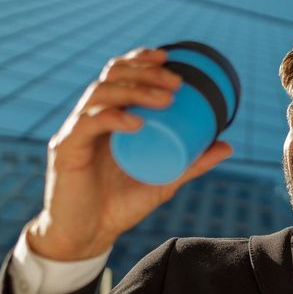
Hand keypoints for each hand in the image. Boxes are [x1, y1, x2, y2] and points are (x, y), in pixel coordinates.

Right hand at [27, 48, 232, 259]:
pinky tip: (136, 121)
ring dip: (135, 90)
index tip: (169, 57)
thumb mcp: (164, 180)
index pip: (119, 75)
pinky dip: (113, 118)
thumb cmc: (121, 204)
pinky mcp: (65, 151)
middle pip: (111, 77)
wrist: (88, 235)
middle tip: (176, 82)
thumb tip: (227, 145)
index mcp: (109, 117)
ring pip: (100, 94)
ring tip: (166, 98)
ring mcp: (75, 132)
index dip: (140, 60)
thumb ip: (192, 163)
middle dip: (145, 72)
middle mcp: (89, 118)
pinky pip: (86, 125)